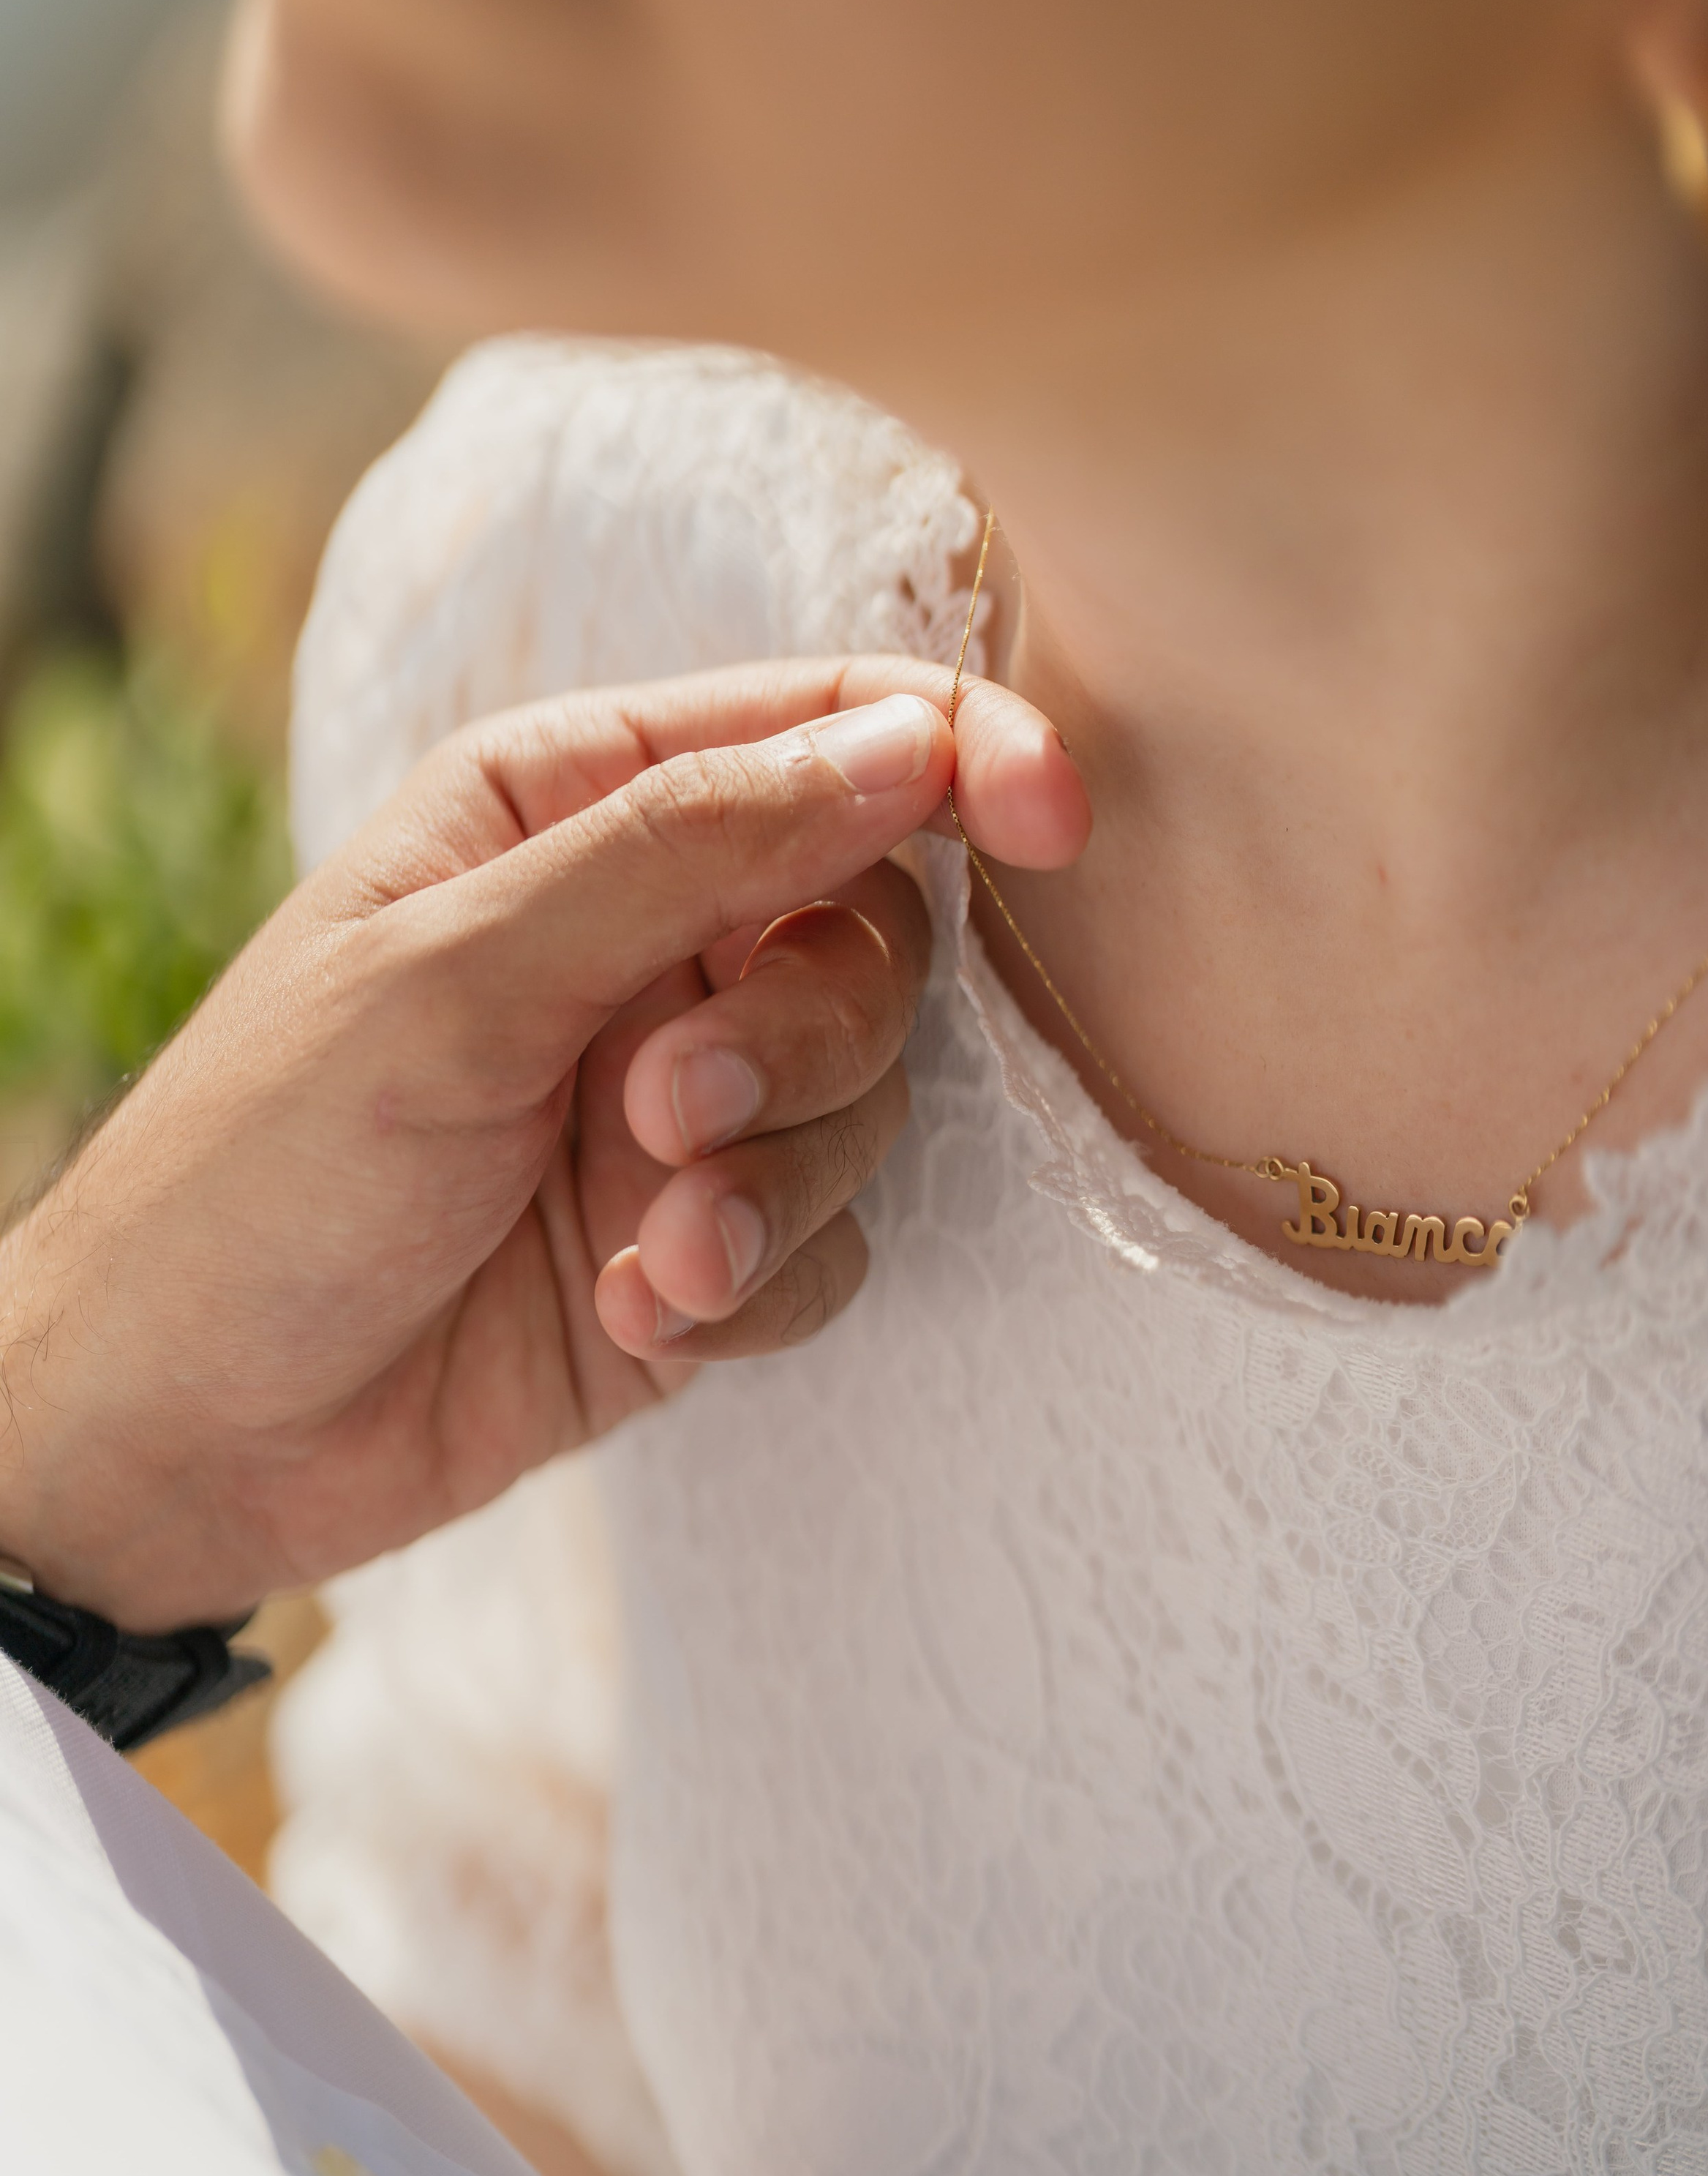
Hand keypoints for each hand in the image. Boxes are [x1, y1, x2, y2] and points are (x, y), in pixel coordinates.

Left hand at [0, 660, 1087, 1629]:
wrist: (186, 1440)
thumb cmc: (260, 1172)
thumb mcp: (458, 978)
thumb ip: (689, 848)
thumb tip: (901, 740)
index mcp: (563, 813)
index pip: (812, 734)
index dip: (953, 759)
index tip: (1053, 820)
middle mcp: (640, 942)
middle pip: (869, 930)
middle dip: (805, 1033)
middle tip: (671, 1108)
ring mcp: (676, 1101)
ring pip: (868, 1097)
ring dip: (774, 1177)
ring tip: (653, 1244)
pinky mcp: (703, 1245)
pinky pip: (832, 1241)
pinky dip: (760, 1282)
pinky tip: (646, 1317)